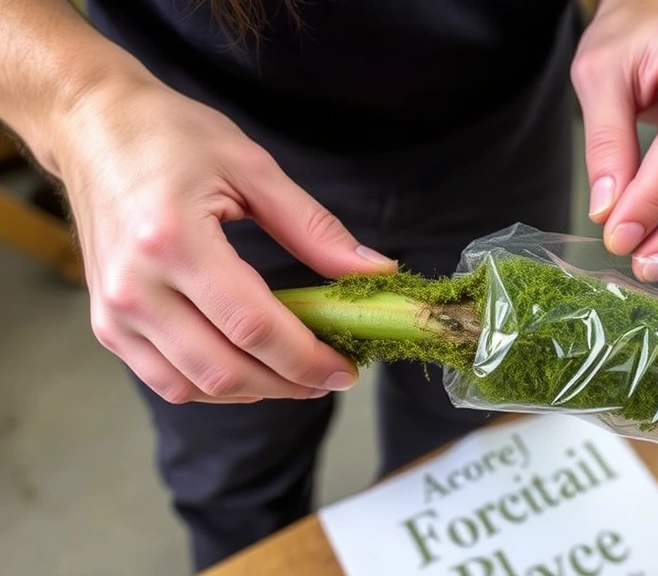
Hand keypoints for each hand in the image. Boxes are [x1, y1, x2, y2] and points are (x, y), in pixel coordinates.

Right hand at [54, 78, 396, 403]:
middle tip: (331, 375)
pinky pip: (166, 380)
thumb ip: (315, 228)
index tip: (346, 367)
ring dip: (255, 391)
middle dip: (289, 383)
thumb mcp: (253, 168)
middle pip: (225, 369)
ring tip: (297, 373)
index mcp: (173, 241)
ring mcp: (113, 312)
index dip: (306, 358)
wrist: (90, 128)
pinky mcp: (107, 324)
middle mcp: (134, 287)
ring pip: (194, 387)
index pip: (253, 325)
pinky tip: (251, 367)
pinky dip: (215, 386)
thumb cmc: (170, 137)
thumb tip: (376, 271)